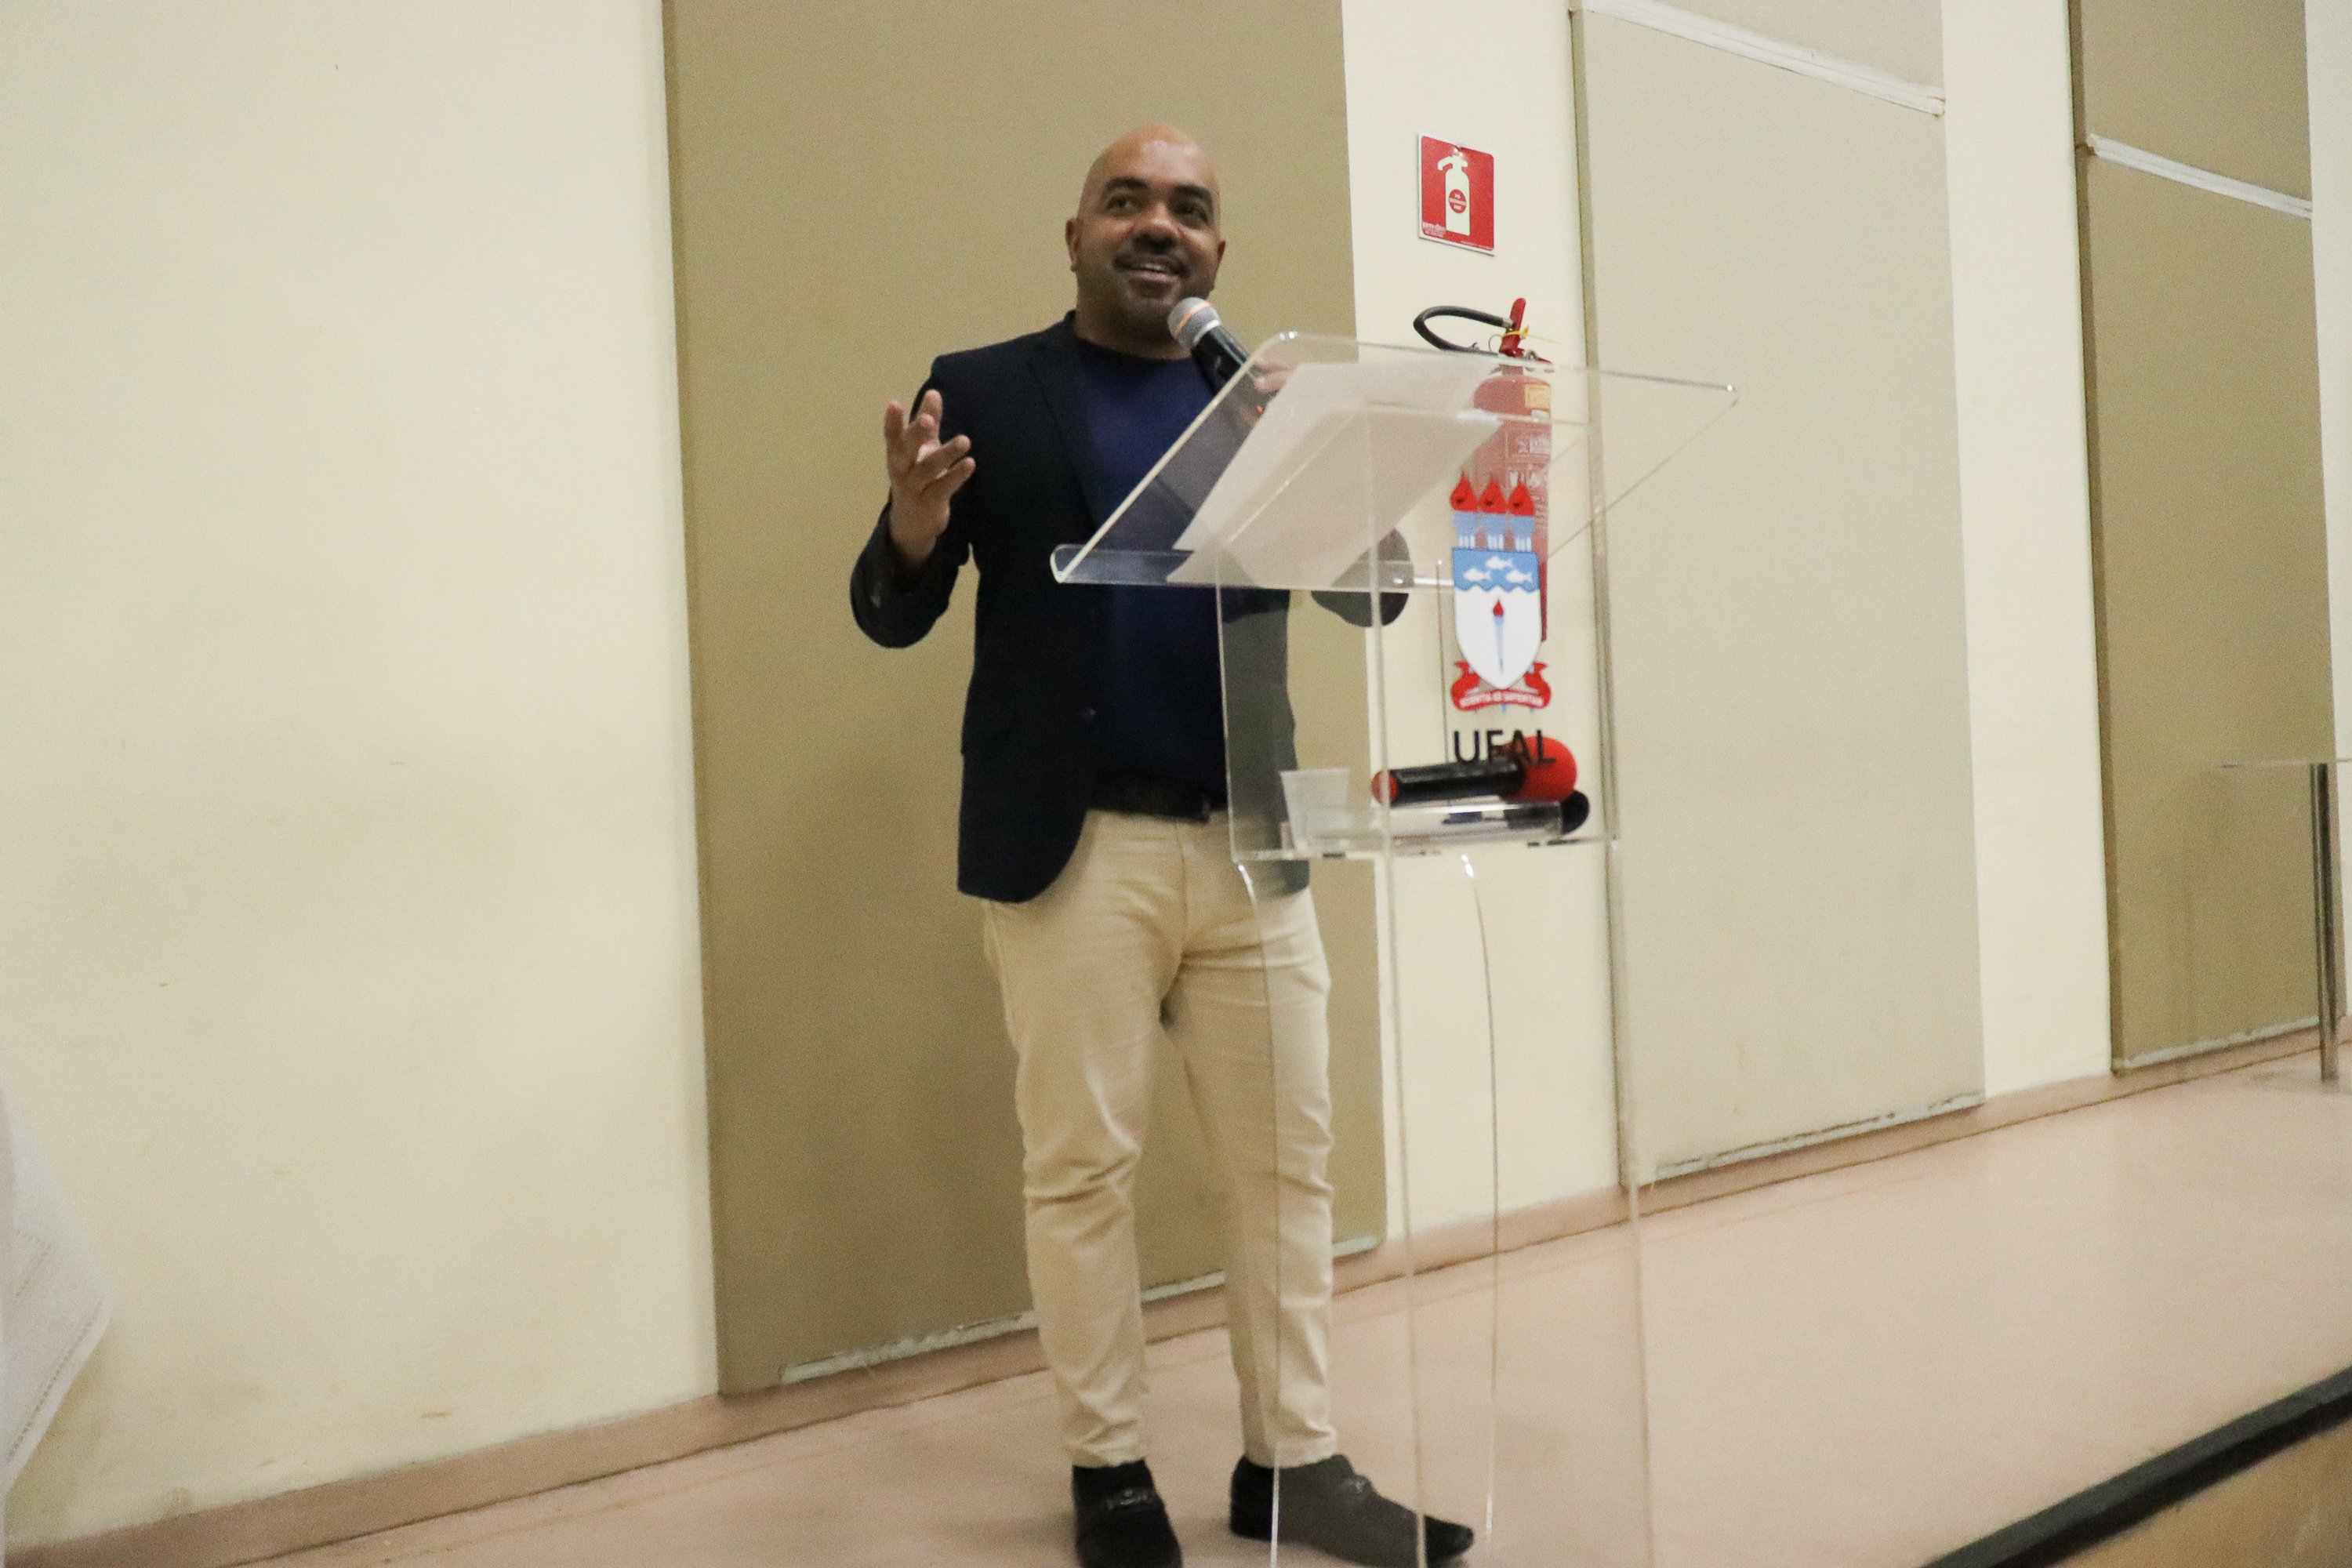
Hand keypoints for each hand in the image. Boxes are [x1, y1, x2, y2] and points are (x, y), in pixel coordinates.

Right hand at [882, 390, 974, 571]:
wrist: (912, 524)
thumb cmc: (918, 477)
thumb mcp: (922, 449)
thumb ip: (929, 423)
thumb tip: (934, 392)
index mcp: (897, 455)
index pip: (892, 436)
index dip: (892, 421)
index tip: (894, 403)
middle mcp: (902, 471)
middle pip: (905, 450)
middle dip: (916, 434)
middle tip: (928, 420)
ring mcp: (914, 489)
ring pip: (928, 470)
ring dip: (946, 454)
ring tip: (965, 440)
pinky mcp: (930, 504)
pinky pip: (942, 489)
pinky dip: (956, 476)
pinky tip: (970, 464)